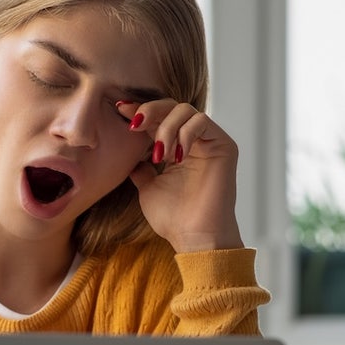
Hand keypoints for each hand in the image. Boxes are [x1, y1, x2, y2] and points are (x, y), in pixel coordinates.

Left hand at [115, 99, 243, 252]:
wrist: (193, 237)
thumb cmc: (173, 218)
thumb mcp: (147, 188)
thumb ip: (141, 169)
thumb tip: (130, 157)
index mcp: (176, 148)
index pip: (159, 119)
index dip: (140, 111)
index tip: (120, 111)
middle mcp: (194, 142)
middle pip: (172, 106)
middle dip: (150, 111)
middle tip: (135, 126)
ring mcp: (210, 142)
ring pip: (186, 110)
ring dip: (166, 128)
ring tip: (159, 155)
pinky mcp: (224, 146)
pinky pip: (202, 122)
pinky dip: (184, 133)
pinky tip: (176, 156)